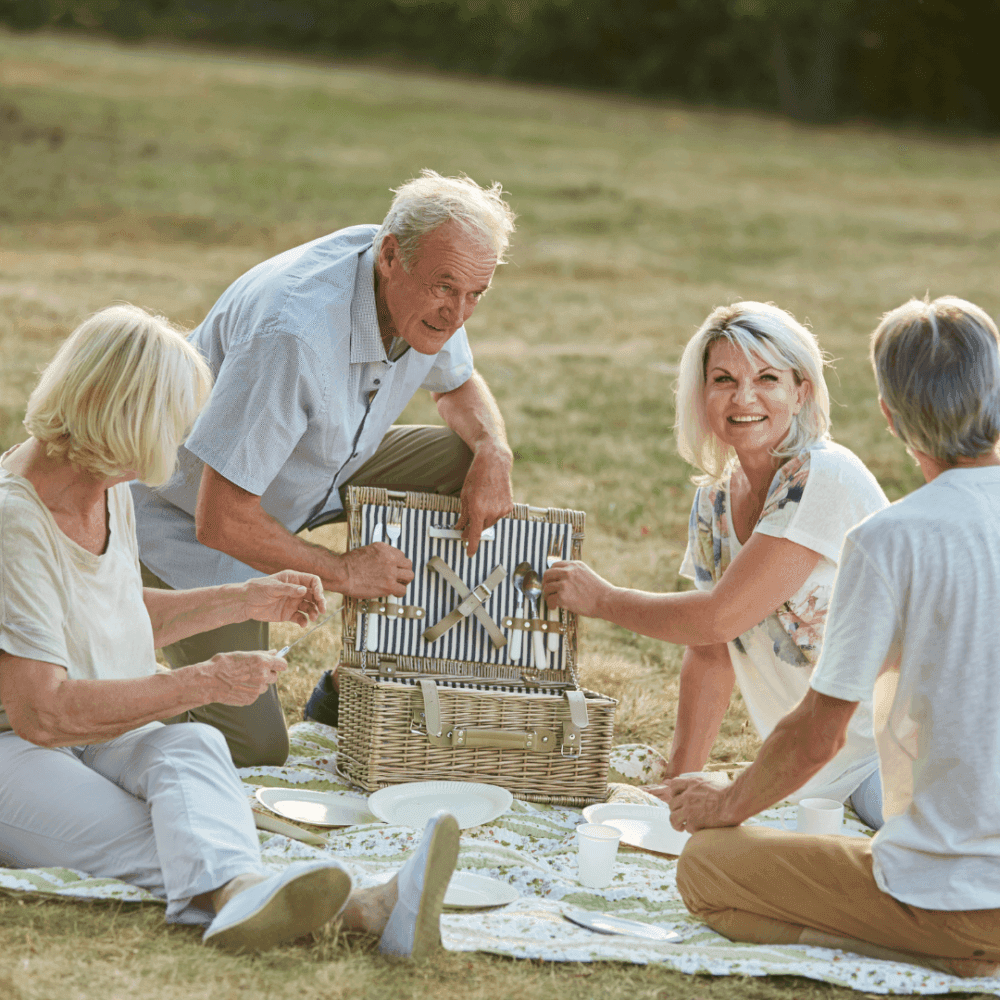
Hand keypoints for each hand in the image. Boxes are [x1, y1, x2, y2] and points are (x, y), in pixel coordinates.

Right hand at [199, 650, 286, 706]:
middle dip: (268, 674)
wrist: (209, 681)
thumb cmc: (224, 664)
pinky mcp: (251, 699)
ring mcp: (258, 689)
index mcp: (262, 662)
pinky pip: (256, 694)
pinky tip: (238, 687)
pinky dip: (250, 691)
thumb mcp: (243, 654)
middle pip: (275, 677)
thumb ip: (261, 654)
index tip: (274, 664)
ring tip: (243, 680)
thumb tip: (275, 652)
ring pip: (265, 687)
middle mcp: (263, 676)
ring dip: (259, 684)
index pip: (283, 664)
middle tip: (254, 672)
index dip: (278, 664)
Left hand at [241, 570, 325, 625]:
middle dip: (320, 602)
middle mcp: (296, 590)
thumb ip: (288, 589)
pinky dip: (303, 621)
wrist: (245, 603)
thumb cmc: (257, 589)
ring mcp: (293, 602)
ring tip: (313, 618)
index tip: (319, 597)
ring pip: (309, 607)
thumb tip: (304, 590)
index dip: (318, 588)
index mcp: (294, 579)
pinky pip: (300, 617)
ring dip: (314, 612)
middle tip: (322, 610)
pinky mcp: (288, 614)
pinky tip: (303, 624)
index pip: (313, 581)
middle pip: (314, 595)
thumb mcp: (272, 587)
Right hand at [339, 542, 413, 597]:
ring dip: (404, 581)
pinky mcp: (388, 585)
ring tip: (397, 584)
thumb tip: (384, 561)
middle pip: (408, 564)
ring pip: (409, 576)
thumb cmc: (348, 564)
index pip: (400, 555)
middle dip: (404, 571)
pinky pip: (403, 590)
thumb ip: (379, 555)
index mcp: (384, 548)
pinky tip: (393, 592)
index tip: (394, 568)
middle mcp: (390, 558)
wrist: (342, 573)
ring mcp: (390, 572)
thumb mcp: (366, 550)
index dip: (398, 563)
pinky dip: (399, 593)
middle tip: (398, 576)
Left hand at [454, 442, 512, 556]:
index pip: (474, 535)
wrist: (494, 464)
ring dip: (484, 519)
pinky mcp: (508, 507)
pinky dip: (493, 513)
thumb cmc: (476, 477)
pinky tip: (490, 501)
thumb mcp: (464, 495)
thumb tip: (461, 527)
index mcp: (477, 510)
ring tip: (480, 505)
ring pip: (490, 522)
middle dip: (474, 529)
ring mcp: (501, 510)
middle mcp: (491, 512)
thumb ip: (463, 514)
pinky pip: (498, 516)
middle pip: (481, 529)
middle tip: (466, 528)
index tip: (469, 553)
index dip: (471, 546)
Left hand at [542, 560, 612, 617]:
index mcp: (574, 565)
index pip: (555, 565)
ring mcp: (564, 584)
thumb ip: (574, 573)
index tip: (551, 580)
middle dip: (545, 583)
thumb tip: (562, 579)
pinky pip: (550, 599)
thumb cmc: (599, 591)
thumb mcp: (587, 573)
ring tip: (552, 600)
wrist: (606, 600)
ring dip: (547, 595)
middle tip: (547, 590)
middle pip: (547, 574)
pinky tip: (554, 607)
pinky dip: (550, 604)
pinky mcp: (562, 596)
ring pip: (547, 588)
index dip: (551, 574)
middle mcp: (568, 572)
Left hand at [646, 776, 737, 833]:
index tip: (677, 798)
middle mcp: (687, 795)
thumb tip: (696, 792)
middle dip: (676, 811)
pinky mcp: (693, 822)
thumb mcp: (709, 783)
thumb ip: (699, 787)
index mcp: (691, 783)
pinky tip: (698, 829)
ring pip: (673, 818)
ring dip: (676, 824)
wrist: (733, 802)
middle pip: (672, 804)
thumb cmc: (728, 794)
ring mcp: (688, 809)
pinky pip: (687, 828)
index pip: (674, 785)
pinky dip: (692, 830)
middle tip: (681, 816)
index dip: (674, 793)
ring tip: (681, 827)